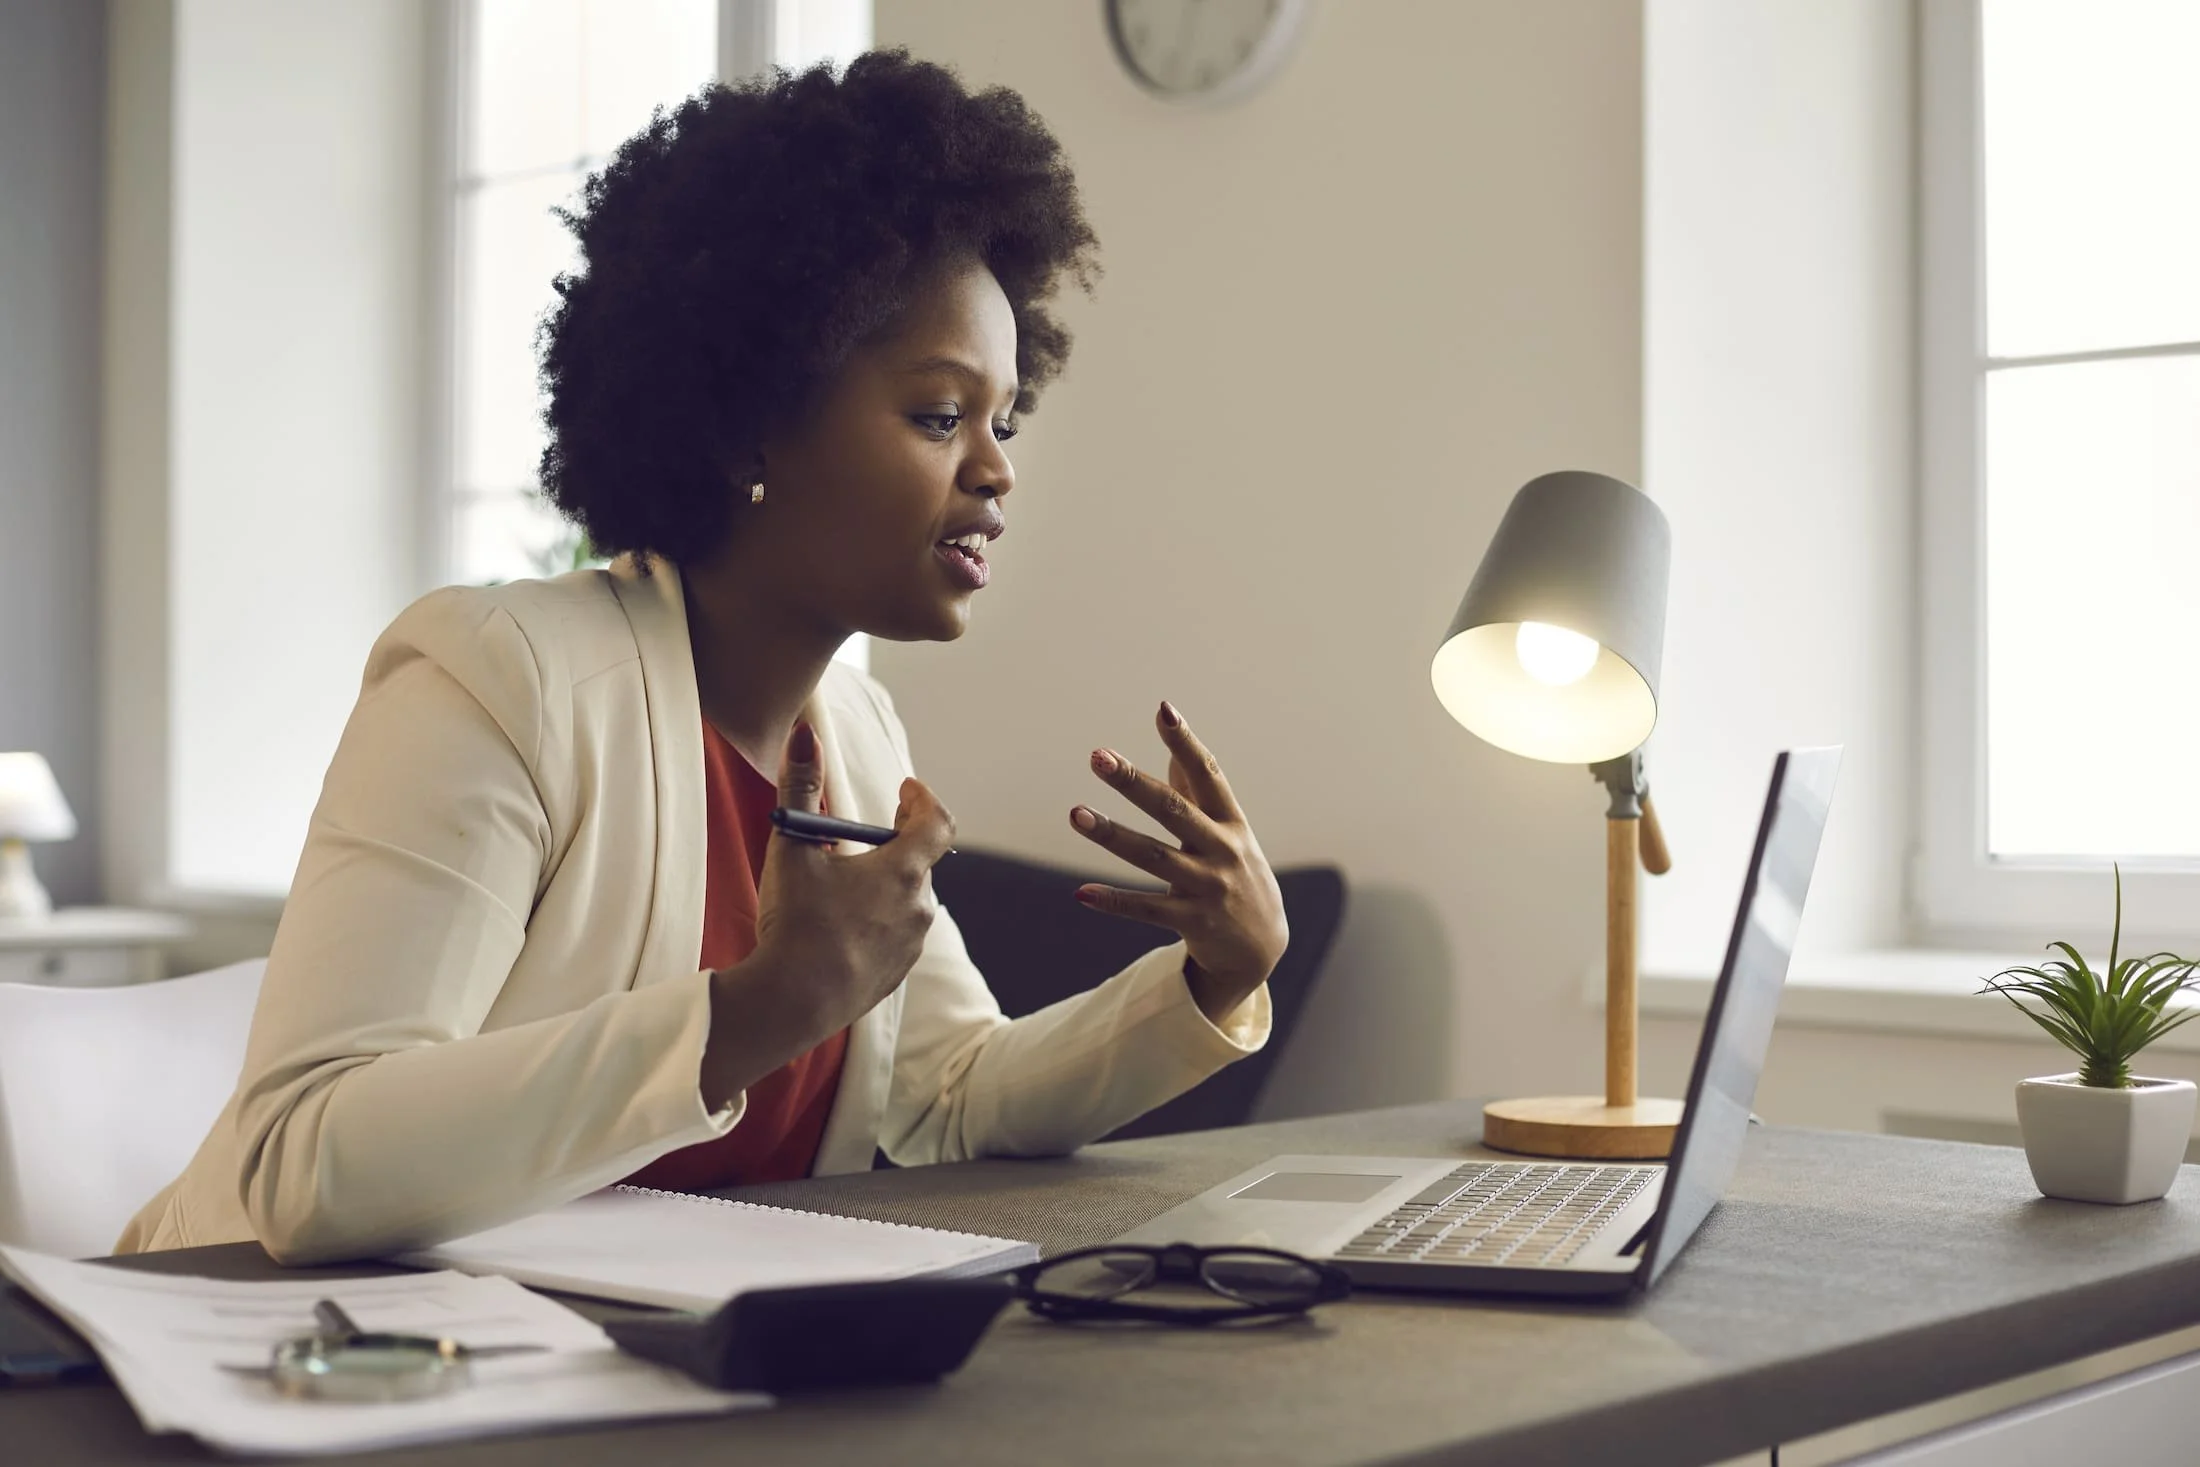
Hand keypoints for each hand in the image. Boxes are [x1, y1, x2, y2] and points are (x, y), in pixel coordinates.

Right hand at [701, 722, 954, 1106]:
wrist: (793, 1003)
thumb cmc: (797, 922)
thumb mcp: (792, 848)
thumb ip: (800, 787)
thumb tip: (804, 734)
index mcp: (904, 871)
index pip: (937, 822)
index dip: (923, 800)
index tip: (906, 788)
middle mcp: (919, 907)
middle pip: (917, 861)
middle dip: (893, 843)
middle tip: (861, 835)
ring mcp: (910, 945)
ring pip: (904, 900)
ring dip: (883, 885)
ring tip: (845, 883)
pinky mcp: (895, 975)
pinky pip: (893, 935)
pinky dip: (874, 921)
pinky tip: (840, 927)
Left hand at [1068, 702, 1288, 1022]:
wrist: (1261, 947)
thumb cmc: (1237, 874)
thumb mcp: (1228, 832)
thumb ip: (1198, 792)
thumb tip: (1173, 746)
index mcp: (1231, 821)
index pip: (1209, 774)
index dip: (1186, 742)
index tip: (1163, 710)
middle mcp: (1223, 850)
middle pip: (1174, 810)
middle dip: (1135, 782)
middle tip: (1098, 757)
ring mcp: (1209, 887)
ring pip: (1153, 857)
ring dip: (1112, 835)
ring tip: (1076, 814)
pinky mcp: (1193, 922)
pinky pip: (1147, 909)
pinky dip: (1114, 901)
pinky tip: (1081, 893)